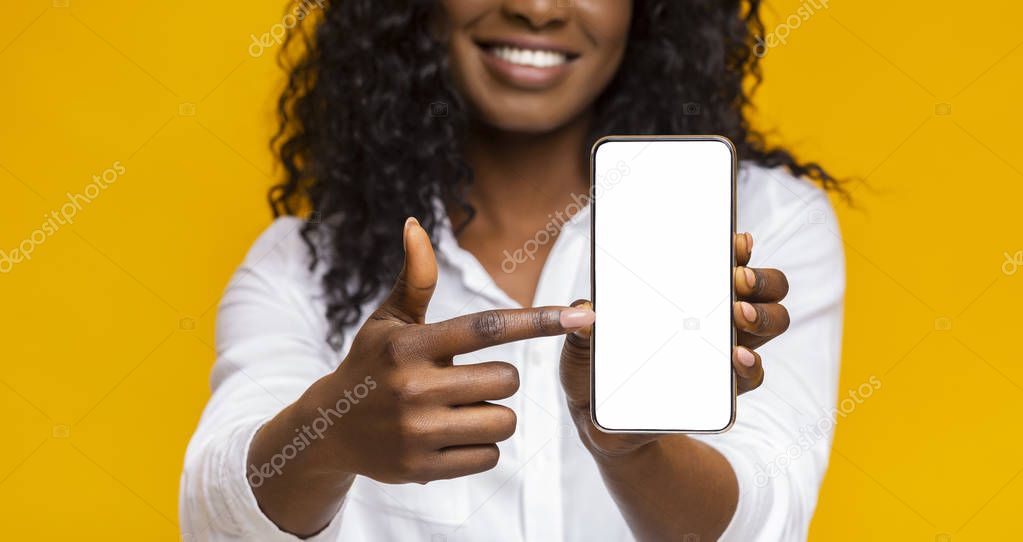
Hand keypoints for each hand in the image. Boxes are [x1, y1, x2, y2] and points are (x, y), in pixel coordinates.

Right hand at [282, 217, 595, 484]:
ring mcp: (417, 431)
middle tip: (469, 381)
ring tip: (460, 410)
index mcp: (410, 345)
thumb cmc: (371, 365)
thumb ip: (415, 278)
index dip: (537, 320)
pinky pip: (488, 457)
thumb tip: (414, 224)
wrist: (329, 429)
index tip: (580, 315)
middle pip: (507, 380)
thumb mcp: (388, 320)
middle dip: (500, 380)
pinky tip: (450, 438)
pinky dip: (480, 447)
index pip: (486, 328)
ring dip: (493, 415)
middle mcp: (413, 387)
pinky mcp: (422, 468)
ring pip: (503, 421)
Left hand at [559, 232, 789, 456]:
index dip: (737, 247)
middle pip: (766, 287)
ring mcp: (724, 350)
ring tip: (739, 315)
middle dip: (760, 279)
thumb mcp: (583, 344)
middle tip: (736, 280)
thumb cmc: (597, 367)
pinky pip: (752, 374)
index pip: (726, 260)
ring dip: (763, 316)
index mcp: (688, 292)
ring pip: (770, 322)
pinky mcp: (724, 389)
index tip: (735, 242)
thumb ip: (580, 324)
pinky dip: (752, 365)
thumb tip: (586, 310)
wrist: (601, 420)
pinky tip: (738, 357)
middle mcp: (716, 315)